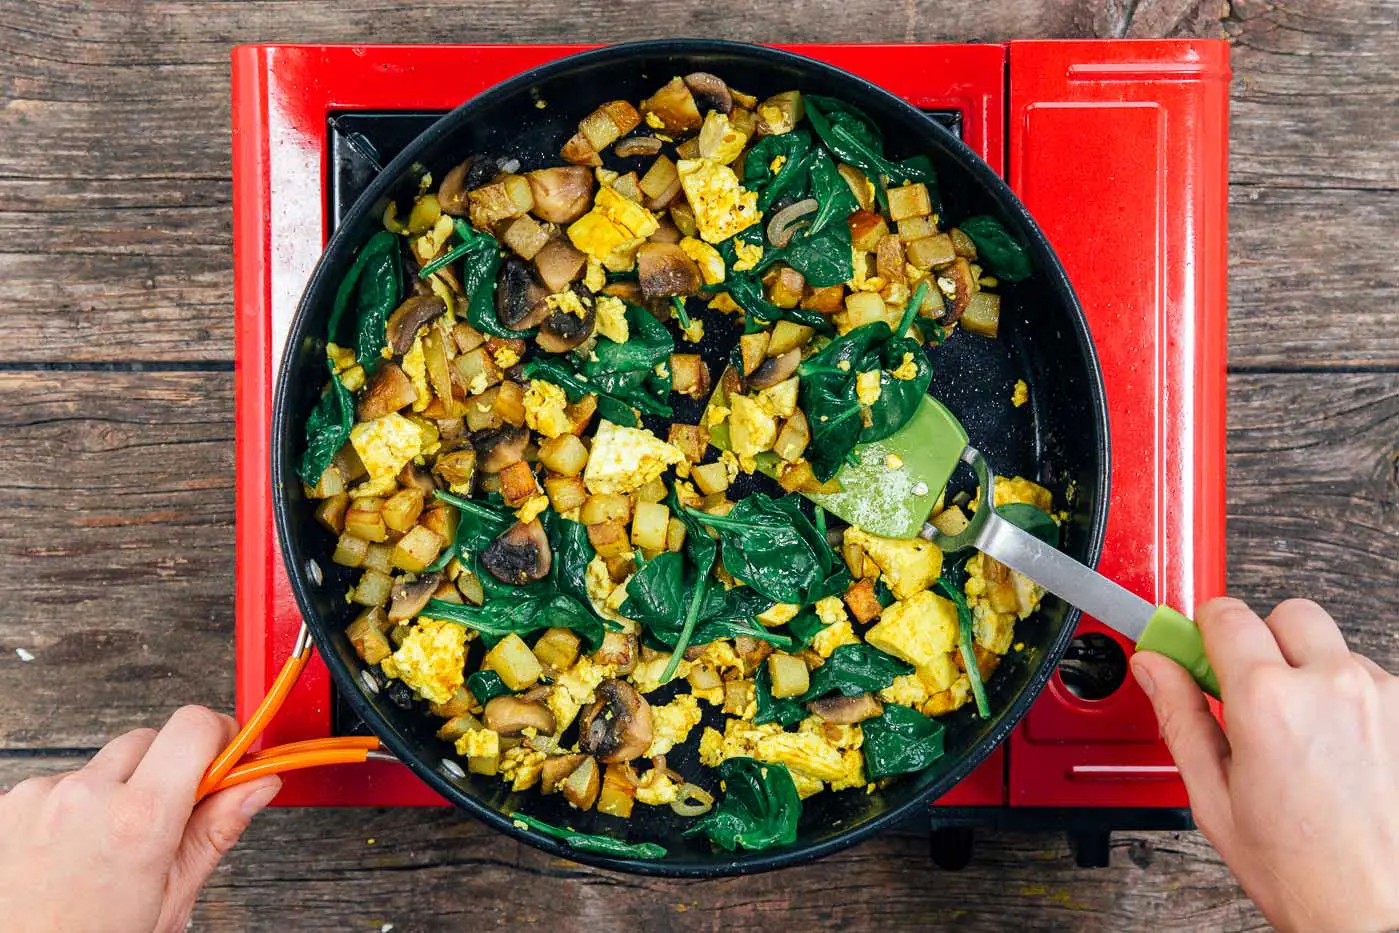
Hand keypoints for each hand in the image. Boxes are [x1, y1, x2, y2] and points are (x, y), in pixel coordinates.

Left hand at [0, 706, 279, 932]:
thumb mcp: (171, 899)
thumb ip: (217, 830)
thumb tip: (257, 785)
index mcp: (138, 820)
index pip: (193, 727)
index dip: (218, 737)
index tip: (224, 759)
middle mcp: (85, 797)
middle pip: (149, 739)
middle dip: (168, 769)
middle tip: (168, 818)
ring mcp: (39, 798)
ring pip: (102, 764)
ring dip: (116, 789)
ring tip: (109, 846)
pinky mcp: (8, 805)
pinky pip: (59, 784)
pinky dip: (73, 808)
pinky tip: (73, 849)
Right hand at [1132, 598, 1398, 932]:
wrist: (1373, 910)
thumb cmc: (1302, 868)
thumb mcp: (1213, 796)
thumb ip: (1179, 716)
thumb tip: (1155, 668)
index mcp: (1269, 701)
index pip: (1225, 613)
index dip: (1202, 631)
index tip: (1194, 650)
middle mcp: (1331, 685)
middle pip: (1285, 614)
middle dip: (1260, 642)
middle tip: (1246, 688)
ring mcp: (1380, 696)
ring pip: (1330, 648)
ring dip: (1308, 673)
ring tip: (1298, 734)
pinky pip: (1367, 679)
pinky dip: (1345, 700)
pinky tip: (1333, 747)